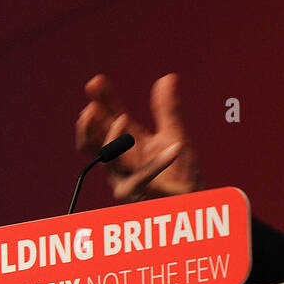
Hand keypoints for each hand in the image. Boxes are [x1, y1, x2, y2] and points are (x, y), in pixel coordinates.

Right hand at [75, 73, 204, 201]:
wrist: (194, 206)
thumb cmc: (181, 175)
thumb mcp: (174, 135)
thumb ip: (167, 109)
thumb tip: (168, 77)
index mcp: (127, 146)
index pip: (107, 120)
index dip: (101, 102)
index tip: (96, 82)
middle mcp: (120, 163)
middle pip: (96, 142)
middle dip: (90, 126)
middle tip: (91, 108)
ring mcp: (126, 180)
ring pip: (112, 159)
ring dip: (113, 138)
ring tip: (123, 118)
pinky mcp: (142, 195)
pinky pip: (145, 177)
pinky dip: (159, 162)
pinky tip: (177, 148)